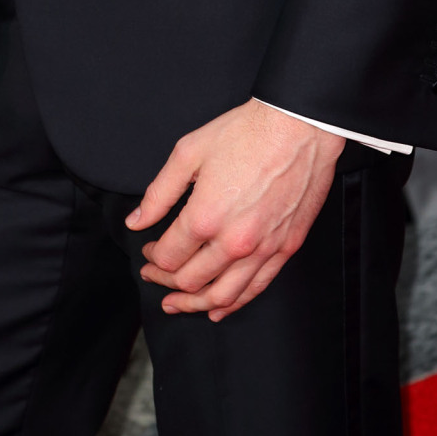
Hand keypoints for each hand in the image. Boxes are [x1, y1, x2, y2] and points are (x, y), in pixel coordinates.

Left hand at [127, 100, 343, 322]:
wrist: (299, 126)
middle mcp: (233, 241)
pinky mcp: (285, 249)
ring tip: (176, 304)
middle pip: (191, 280)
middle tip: (155, 275)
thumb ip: (159, 192)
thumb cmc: (245, 132)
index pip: (169, 256)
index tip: (148, 251)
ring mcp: (262, 248)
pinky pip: (255, 288)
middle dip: (166, 282)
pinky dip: (234, 304)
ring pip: (222, 295)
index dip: (152, 258)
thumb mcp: (189, 152)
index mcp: (205, 216)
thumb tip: (137, 221)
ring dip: (195, 304)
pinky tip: (218, 308)